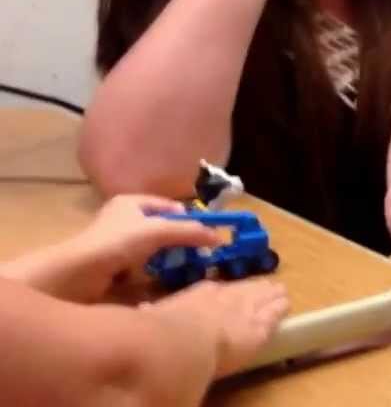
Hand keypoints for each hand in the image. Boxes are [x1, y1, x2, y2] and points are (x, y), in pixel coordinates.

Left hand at [70, 195, 221, 286]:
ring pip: (154, 249)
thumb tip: (220, 237)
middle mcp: (125, 220)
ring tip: (185, 269)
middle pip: (163, 228)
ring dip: (169, 259)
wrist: (78, 274)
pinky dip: (154, 272)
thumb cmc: (118, 242)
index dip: (189, 218)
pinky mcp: (114, 266)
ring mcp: (118, 244)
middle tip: (200, 255)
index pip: (169, 206)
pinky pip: (143, 267)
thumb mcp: (159, 231)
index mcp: (132, 203)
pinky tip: (164, 280)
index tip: (206, 235)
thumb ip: (190, 231)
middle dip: (181, 241)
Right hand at [146, 278, 289, 377]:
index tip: (229, 291)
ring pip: (262, 298)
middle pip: (243, 291)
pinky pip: (273, 314)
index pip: (216, 290)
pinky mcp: (260, 328)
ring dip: (270, 296)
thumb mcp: (152, 318)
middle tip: (265, 287)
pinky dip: (280, 308)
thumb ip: (152, 314)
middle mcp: (225, 297)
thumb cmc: (162, 332)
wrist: (183, 343)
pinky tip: (287, 303)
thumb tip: (143, 311)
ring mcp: (245, 310)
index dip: (225, 292)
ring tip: (279, 291)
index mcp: (198, 295)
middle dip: (253, 290)